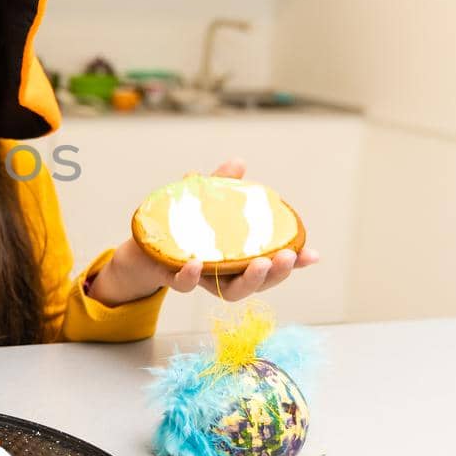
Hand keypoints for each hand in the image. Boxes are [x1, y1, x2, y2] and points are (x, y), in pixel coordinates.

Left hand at [88, 157, 319, 306]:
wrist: (141, 246)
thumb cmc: (181, 227)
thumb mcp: (202, 202)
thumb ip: (219, 186)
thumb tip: (238, 163)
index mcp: (239, 259)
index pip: (272, 264)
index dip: (294, 262)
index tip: (313, 254)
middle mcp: (224, 275)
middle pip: (258, 284)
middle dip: (276, 274)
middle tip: (285, 258)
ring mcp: (202, 280)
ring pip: (230, 291)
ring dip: (248, 280)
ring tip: (259, 264)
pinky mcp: (173, 278)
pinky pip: (183, 283)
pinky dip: (190, 276)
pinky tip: (196, 264)